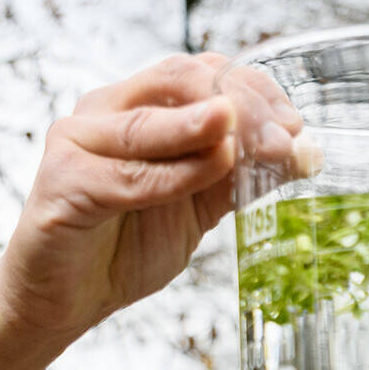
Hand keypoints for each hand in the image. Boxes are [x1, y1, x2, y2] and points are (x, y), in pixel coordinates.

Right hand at [0, 54, 301, 369]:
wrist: (65, 297)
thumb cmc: (126, 242)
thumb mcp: (199, 207)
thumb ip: (240, 178)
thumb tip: (305, 155)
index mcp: (138, 105)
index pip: (202, 72)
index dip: (254, 88)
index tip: (296, 123)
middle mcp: (104, 110)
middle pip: (179, 81)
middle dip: (241, 105)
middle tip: (286, 135)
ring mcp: (77, 141)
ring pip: (150, 124)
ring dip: (208, 130)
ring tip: (253, 139)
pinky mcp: (63, 183)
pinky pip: (127, 176)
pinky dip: (175, 174)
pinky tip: (215, 171)